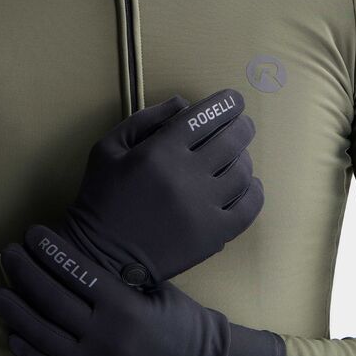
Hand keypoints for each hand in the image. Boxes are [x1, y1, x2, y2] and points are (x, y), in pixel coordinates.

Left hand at [0, 226, 285, 355]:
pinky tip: (12, 336)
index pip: (77, 272)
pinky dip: (30, 353)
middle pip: (53, 300)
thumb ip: (121, 279)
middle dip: (26, 274)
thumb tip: (84, 259)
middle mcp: (105, 333)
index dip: (51, 252)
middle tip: (8, 254)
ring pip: (44, 336)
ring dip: (17, 312)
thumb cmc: (184, 324)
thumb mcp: (158, 291)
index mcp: (124, 305)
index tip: (32, 234)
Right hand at [59, 88, 263, 285]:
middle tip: (242, 125)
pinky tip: (247, 185)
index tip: (234, 101)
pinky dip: (253, 191)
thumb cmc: (102, 198)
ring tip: (237, 157)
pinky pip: (248, 207)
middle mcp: (186, 176)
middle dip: (241, 126)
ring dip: (244, 158)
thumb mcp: (108, 148)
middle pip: (231, 140)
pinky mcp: (213, 234)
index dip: (226, 104)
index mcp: (159, 151)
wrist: (102, 255)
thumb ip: (144, 120)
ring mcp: (203, 206)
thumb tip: (184, 103)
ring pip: (242, 172)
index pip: (205, 117)